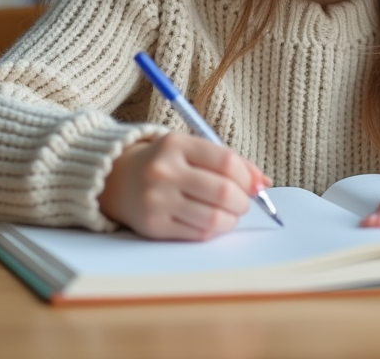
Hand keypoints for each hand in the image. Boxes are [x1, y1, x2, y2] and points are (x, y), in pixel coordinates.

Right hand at [98, 132, 270, 240]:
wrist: (115, 179)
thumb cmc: (164, 162)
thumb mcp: (191, 149)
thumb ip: (228, 161)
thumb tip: (264, 182)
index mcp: (175, 145)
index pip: (227, 162)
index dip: (247, 177)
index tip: (252, 185)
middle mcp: (164, 172)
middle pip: (223, 193)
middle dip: (243, 202)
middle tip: (243, 203)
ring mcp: (157, 200)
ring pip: (214, 219)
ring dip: (231, 219)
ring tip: (228, 213)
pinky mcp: (153, 226)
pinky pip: (197, 234)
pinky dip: (212, 230)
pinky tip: (209, 221)